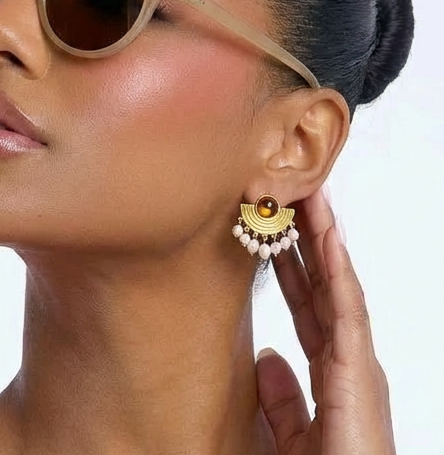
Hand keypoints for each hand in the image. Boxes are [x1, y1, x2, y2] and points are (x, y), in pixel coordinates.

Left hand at [255, 188, 395, 454]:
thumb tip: (266, 354)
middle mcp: (345, 358)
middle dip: (306, 239)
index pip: (306, 303)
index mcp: (329, 369)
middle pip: (322, 285)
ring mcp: (356, 361)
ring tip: (311, 196)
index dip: (291, 264)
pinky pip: (347, 309)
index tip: (275, 228)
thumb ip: (280, 395)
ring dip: (324, 238)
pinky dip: (338, 270)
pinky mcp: (360, 371)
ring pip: (337, 284)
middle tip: (292, 195)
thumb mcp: (287, 432)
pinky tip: (328, 237)